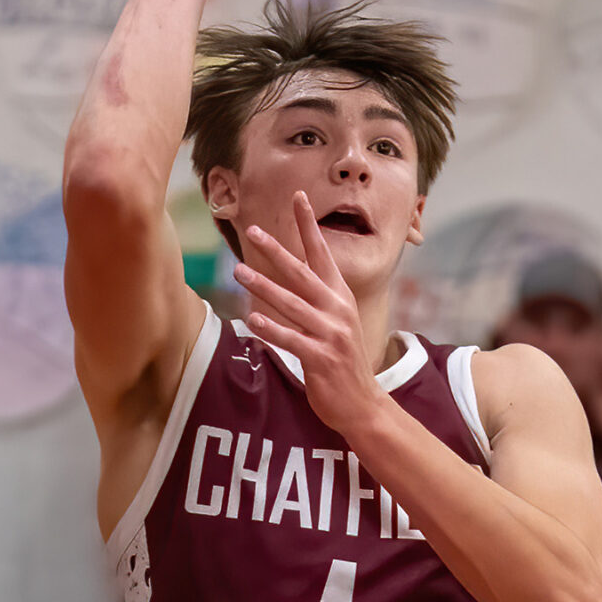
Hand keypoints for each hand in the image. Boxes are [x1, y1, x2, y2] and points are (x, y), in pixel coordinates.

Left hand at [233, 193, 385, 444]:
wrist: (362, 403)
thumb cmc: (343, 361)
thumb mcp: (337, 322)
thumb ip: (319, 299)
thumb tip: (292, 277)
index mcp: (340, 296)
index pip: (322, 253)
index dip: (310, 225)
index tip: (298, 197)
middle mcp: (338, 309)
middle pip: (302, 272)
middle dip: (276, 250)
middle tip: (253, 230)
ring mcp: (331, 333)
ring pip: (292, 303)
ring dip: (264, 286)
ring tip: (239, 272)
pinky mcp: (321, 358)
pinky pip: (291, 340)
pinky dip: (271, 329)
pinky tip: (252, 320)